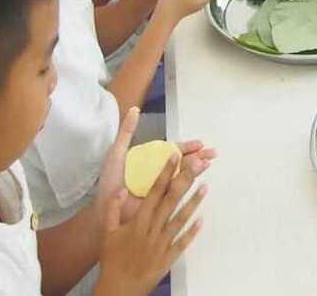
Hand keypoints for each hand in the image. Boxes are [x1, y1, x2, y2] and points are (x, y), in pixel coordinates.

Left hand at [95, 107, 215, 225]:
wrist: (103, 208)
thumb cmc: (110, 182)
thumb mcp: (116, 153)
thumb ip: (126, 132)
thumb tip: (135, 109)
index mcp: (152, 161)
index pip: (174, 151)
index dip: (187, 147)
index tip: (200, 143)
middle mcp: (159, 173)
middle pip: (183, 162)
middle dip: (199, 157)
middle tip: (213, 154)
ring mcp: (162, 188)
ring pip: (184, 176)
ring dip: (197, 169)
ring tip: (207, 163)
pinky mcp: (162, 203)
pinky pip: (178, 193)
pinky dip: (189, 186)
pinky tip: (199, 182)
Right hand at [96, 132, 209, 295]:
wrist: (118, 288)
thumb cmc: (111, 260)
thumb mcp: (108, 232)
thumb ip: (113, 209)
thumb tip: (121, 190)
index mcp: (138, 221)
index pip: (154, 191)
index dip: (165, 173)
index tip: (174, 157)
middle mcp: (153, 229)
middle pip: (171, 200)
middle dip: (184, 180)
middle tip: (197, 164)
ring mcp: (163, 243)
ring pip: (181, 218)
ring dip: (194, 202)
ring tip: (205, 186)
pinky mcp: (169, 256)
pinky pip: (183, 242)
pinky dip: (193, 231)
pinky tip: (202, 220)